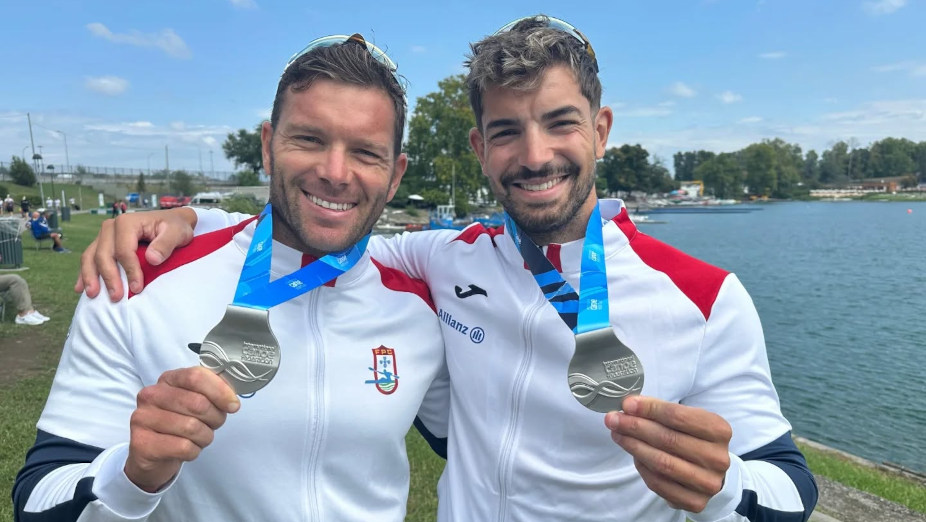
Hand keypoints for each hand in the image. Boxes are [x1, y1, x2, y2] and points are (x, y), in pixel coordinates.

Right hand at [75, 208, 197, 300]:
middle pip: (103, 254)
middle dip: (109, 277)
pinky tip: (80, 288)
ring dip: (90, 277)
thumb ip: (166, 244)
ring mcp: (104, 235)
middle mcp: (111, 227)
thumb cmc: (175, 228)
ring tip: (93, 295)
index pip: (124, 250)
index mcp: (127, 222)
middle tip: (116, 297)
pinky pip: (89, 258)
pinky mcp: (103, 244)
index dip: (129, 270)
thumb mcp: (177, 233)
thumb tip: (151, 259)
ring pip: (90, 256)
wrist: (171, 222)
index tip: (137, 288)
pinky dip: (84, 273)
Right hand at [124, 366, 239, 492]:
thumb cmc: (179, 423)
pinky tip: (187, 449)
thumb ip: (213, 393)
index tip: (233, 405)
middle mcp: (151, 395)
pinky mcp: (142, 443)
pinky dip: (194, 451)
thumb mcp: (196, 402)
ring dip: (205, 436)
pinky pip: (183, 447)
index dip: (220, 391)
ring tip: (199, 438)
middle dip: (215, 418)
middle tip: (213, 425)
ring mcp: (143, 418)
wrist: (151, 454)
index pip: (196, 376)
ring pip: (192, 427)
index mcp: (168, 379)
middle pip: (198, 403)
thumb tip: (231, 397)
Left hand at [604, 396, 731, 512]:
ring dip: (634, 447)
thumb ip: (660, 411)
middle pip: (668, 440)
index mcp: (719, 430)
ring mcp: (708, 483)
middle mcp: (717, 458)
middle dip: (635, 427)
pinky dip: (642, 468)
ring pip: (662, 463)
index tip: (627, 405)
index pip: (678, 416)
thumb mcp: (686, 419)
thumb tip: (629, 406)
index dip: (649, 409)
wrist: (711, 471)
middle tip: (614, 420)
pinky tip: (633, 456)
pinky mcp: (695, 501)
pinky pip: (659, 483)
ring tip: (618, 435)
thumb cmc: (693, 438)